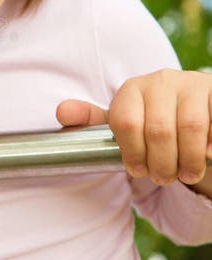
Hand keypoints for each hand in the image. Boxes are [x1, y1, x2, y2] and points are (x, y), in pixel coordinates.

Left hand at [57, 69, 211, 186]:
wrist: (194, 109)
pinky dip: (210, 144)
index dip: (132, 154)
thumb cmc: (152, 121)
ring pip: (190, 127)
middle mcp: (161, 80)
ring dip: (188, 159)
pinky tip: (207, 154)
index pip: (125, 122)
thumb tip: (62, 112)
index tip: (138, 170)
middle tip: (164, 178)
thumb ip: (92, 121)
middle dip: (161, 164)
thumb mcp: (123, 122)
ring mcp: (192, 83)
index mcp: (132, 89)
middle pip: (158, 130)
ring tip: (186, 174)